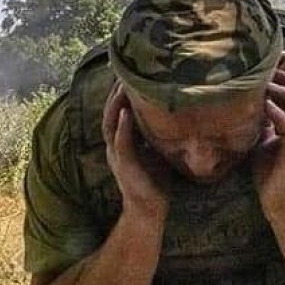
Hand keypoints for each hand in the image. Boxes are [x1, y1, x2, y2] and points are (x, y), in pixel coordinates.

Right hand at [103, 83, 169, 219]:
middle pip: (110, 113)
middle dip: (115, 93)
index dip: (120, 94)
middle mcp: (114, 146)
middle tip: (122, 72)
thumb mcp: (157, 153)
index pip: (117, 112)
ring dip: (115, 104)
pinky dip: (122, 127)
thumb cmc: (155, 183)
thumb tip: (174, 115)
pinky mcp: (124, 166)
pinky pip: (121, 143)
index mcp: (122, 142)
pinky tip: (125, 113)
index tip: (128, 74)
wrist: (149, 212)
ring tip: (121, 86)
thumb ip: (157, 135)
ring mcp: (117, 156)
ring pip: (111, 124)